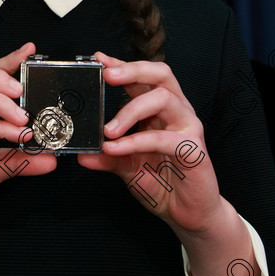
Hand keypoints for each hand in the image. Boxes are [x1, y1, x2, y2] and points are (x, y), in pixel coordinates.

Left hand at [78, 52, 224, 234]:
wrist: (187, 215)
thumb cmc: (162, 183)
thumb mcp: (127, 167)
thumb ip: (107, 157)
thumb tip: (81, 154)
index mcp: (159, 108)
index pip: (141, 76)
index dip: (121, 65)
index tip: (98, 59)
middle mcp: (176, 111)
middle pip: (160, 74)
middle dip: (132, 70)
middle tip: (107, 75)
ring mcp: (187, 127)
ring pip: (163, 98)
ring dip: (131, 110)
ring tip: (108, 130)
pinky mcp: (193, 149)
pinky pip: (163, 138)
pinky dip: (136, 141)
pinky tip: (116, 148)